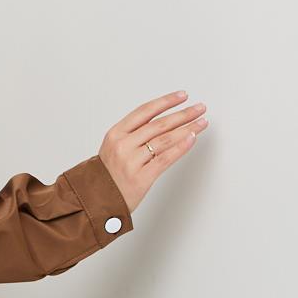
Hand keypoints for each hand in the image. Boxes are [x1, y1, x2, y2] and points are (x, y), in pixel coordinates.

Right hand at [99, 91, 208, 214]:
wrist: (95, 201)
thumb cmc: (107, 175)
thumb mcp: (114, 148)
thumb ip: (135, 134)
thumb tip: (166, 122)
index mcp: (115, 134)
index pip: (145, 111)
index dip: (166, 102)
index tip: (183, 96)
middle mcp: (123, 145)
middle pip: (159, 124)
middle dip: (183, 114)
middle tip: (200, 108)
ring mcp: (131, 162)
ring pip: (164, 140)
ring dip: (187, 129)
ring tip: (201, 123)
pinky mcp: (141, 178)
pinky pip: (164, 159)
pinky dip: (180, 148)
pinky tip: (191, 139)